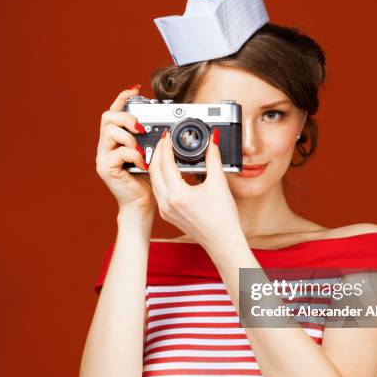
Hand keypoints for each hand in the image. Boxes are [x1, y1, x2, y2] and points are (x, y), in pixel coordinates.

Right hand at [95, 85, 155, 218]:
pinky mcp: (105, 168)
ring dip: (130, 137)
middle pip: (107, 117)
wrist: (142, 204)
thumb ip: (150, 139)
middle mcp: (105, 146)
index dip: (122, 98)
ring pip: (110, 131)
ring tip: (141, 150)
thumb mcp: (151, 153)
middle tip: (141, 128)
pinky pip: (118, 151)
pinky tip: (142, 164)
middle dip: (127, 118)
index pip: (113, 112)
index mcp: (115, 140)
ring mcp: (102, 157)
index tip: (135, 89)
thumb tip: (163, 125)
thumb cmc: (148, 180)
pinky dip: (134, 155)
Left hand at [148, 128, 241, 248]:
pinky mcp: (168, 215)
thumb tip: (212, 142)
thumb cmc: (222, 218)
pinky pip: (158, 192)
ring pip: (154, 182)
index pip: (165, 163)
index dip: (166, 146)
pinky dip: (160, 178)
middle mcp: (167, 203)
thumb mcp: (218, 183)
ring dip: (157, 166)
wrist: (222, 241)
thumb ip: (213, 158)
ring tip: (164, 153)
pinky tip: (168, 172)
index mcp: (177, 195)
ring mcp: (165, 211)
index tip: (169, 136)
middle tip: (164, 141)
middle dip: (158, 153)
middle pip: (154, 171)